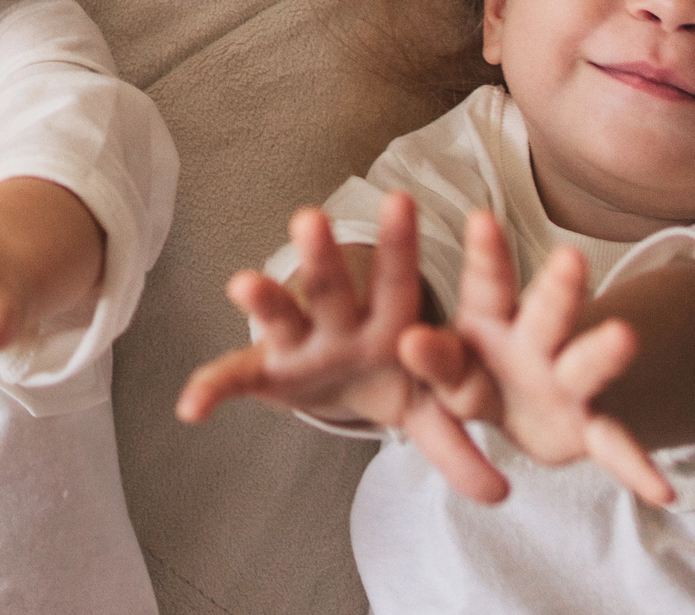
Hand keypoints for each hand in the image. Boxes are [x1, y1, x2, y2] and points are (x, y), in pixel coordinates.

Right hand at [176, 193, 504, 501]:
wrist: (348, 383)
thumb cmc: (393, 378)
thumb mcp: (428, 408)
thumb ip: (457, 446)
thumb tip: (502, 495)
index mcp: (389, 323)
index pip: (398, 281)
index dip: (399, 246)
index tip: (400, 201)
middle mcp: (340, 324)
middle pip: (333, 287)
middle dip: (324, 258)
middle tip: (312, 219)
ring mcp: (299, 344)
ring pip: (283, 314)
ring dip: (264, 301)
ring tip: (242, 284)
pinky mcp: (264, 371)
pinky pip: (235, 380)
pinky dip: (213, 391)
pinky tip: (192, 408)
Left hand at [399, 208, 673, 507]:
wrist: (521, 410)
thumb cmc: (473, 374)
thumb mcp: (447, 367)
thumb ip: (433, 360)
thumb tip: (404, 338)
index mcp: (492, 321)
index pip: (488, 283)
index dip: (486, 254)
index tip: (482, 218)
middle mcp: (536, 343)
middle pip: (548, 312)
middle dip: (557, 287)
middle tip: (569, 257)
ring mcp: (567, 383)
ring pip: (585, 363)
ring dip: (603, 352)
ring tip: (626, 337)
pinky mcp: (589, 427)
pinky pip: (615, 446)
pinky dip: (636, 468)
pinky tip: (662, 491)